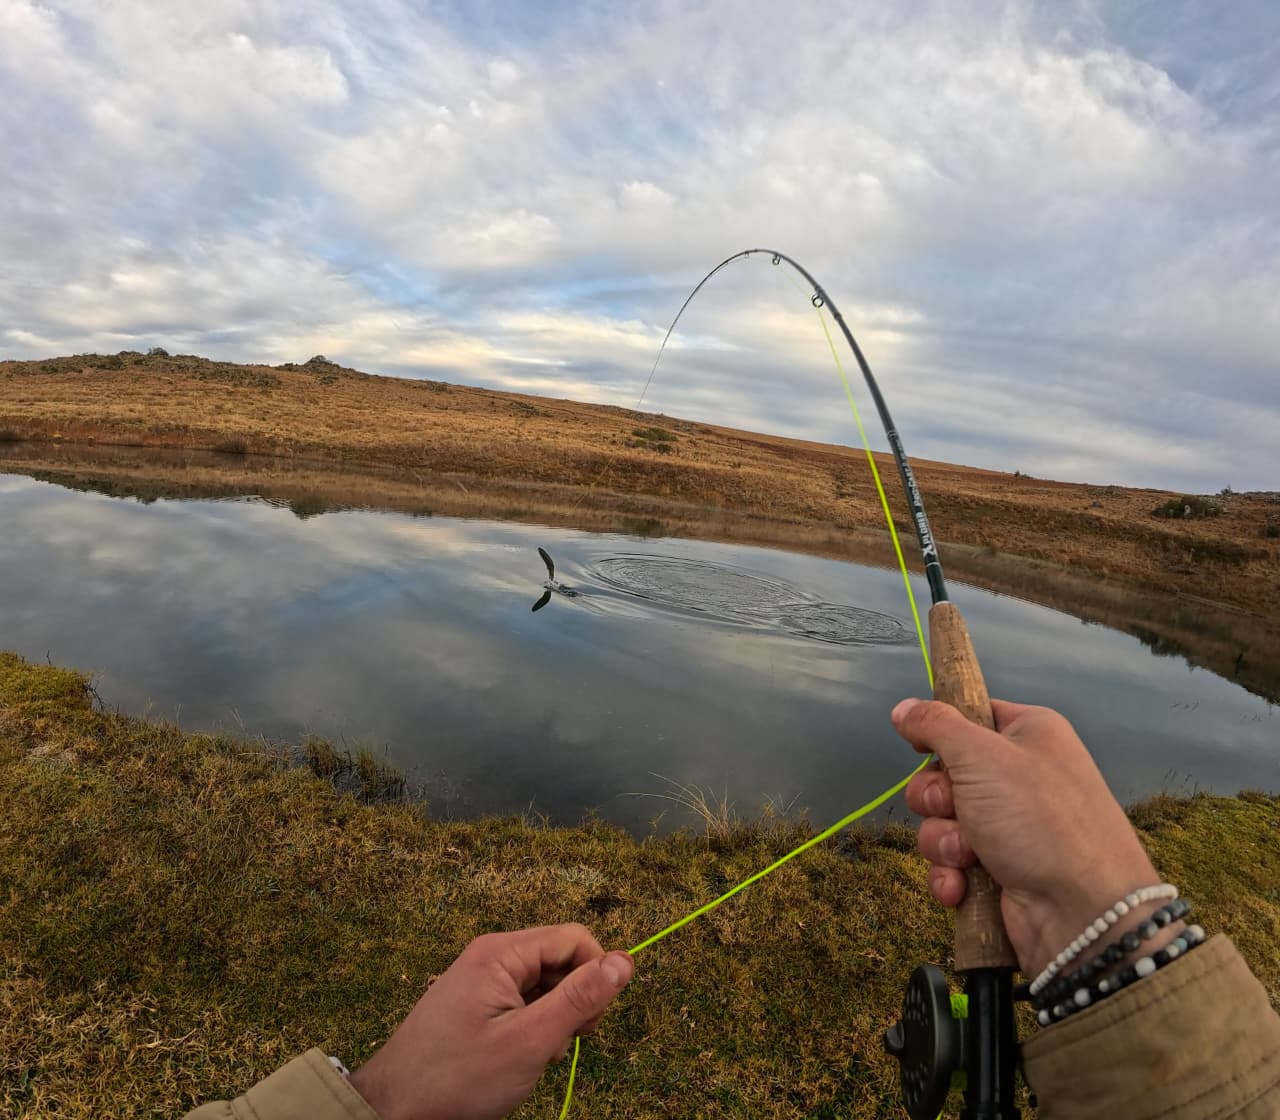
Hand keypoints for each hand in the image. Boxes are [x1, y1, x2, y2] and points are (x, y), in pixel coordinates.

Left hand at [348, 924, 633, 1119]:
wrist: (392, 1110)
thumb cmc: (459, 1078)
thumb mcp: (530, 1041)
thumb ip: (580, 999)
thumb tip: (626, 961)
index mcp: (501, 952)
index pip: (574, 938)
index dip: (595, 974)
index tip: (589, 1023)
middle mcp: (490, 955)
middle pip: (558, 959)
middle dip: (572, 1000)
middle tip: (558, 1045)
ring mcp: (479, 979)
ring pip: (542, 984)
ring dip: (551, 1018)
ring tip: (533, 1056)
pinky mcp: (473, 1003)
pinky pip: (520, 1001)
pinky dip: (530, 1027)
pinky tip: (517, 1057)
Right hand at [893, 698, 1173, 978]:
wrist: (1083, 911)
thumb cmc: (1037, 816)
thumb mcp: (981, 755)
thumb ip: (935, 725)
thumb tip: (903, 707)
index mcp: (1028, 734)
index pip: (972, 715)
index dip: (941, 730)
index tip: (920, 744)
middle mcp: (1019, 776)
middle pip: (945, 772)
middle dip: (937, 798)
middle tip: (954, 807)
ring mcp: (1009, 826)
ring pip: (942, 821)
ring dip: (944, 841)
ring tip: (968, 855)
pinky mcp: (998, 869)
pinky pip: (951, 862)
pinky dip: (951, 874)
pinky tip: (962, 886)